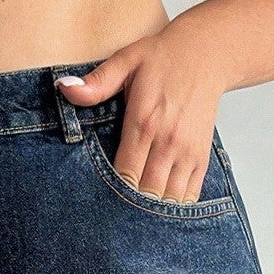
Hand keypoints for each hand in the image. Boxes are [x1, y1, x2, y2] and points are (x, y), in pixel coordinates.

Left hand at [58, 18, 225, 204]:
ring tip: (133, 221)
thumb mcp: (126, 61)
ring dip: (152, 213)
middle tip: (111, 219)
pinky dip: (174, 208)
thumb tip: (65, 87)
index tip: (97, 203)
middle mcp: (168, 142)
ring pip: (170, 200)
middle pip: (147, 193)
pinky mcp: (202, 158)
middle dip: (129, 209)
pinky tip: (157, 213)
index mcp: (145, 123)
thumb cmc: (164, 58)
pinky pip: (189, 196)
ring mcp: (188, 152)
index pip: (126, 174)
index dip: (111, 194)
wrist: (208, 52)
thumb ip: (97, 82)